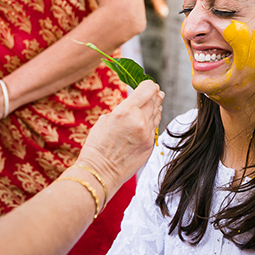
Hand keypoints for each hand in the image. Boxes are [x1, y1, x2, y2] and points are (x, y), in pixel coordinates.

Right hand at [76, 80, 162, 194]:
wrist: (100, 170)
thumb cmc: (97, 145)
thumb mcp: (105, 120)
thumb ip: (123, 109)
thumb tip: (134, 103)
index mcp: (125, 111)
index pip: (147, 89)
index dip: (148, 84)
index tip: (148, 84)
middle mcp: (140, 120)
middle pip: (155, 100)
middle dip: (155, 94)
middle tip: (156, 90)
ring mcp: (147, 134)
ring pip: (157, 113)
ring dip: (156, 106)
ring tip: (157, 100)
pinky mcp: (150, 144)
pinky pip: (154, 127)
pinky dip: (153, 120)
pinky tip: (151, 118)